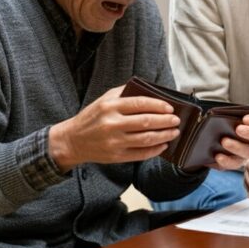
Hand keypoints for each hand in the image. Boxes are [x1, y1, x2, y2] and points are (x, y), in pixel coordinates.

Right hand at [48, 86, 180, 171]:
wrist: (72, 141)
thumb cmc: (91, 118)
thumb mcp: (104, 100)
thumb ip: (124, 93)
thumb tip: (149, 91)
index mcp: (110, 107)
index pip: (140, 103)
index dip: (159, 105)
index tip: (170, 107)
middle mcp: (112, 124)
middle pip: (146, 122)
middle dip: (166, 121)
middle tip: (176, 120)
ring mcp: (114, 142)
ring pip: (146, 139)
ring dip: (164, 136)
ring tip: (174, 132)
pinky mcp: (116, 156)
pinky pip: (140, 154)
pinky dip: (155, 150)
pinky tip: (163, 145)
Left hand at [211, 113, 248, 170]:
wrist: (203, 146)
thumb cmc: (214, 129)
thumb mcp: (218, 120)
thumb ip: (222, 117)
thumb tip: (217, 115)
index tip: (245, 119)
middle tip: (238, 129)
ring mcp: (243, 153)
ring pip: (248, 152)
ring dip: (237, 147)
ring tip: (224, 142)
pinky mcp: (233, 163)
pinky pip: (233, 164)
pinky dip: (227, 160)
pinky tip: (218, 156)